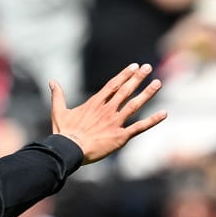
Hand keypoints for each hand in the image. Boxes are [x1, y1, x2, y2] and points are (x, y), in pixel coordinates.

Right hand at [49, 63, 165, 163]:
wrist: (69, 150)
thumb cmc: (63, 133)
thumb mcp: (58, 111)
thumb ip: (58, 95)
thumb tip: (52, 81)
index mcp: (95, 103)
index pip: (113, 85)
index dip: (125, 74)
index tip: (134, 66)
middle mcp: (107, 109)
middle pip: (125, 90)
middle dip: (138, 78)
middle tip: (148, 67)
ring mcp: (115, 122)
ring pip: (134, 104)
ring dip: (147, 93)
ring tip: (158, 83)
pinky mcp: (120, 136)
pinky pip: (139, 127)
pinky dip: (152, 120)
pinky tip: (164, 113)